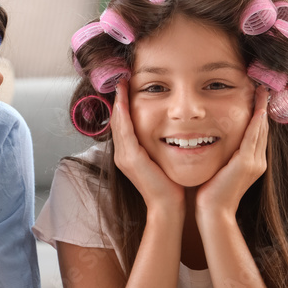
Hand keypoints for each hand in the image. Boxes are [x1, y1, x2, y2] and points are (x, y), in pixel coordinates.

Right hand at [110, 80, 184, 216]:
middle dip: (119, 99)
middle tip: (120, 79)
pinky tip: (124, 100)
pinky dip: (124, 114)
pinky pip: (124, 130)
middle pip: (117, 121)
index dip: (123, 105)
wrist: (168, 207)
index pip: (123, 124)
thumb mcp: (162, 160)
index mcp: (129, 154)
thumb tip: (169, 131)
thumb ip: (159, 146)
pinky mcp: (130, 159)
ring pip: (118, 123)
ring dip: (119, 102)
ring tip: (121, 84)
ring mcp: (124, 157)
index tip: (126, 87)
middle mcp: (122, 154)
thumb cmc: (170, 185)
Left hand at [195, 85, 268, 220]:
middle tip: (262, 88)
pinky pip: (253, 137)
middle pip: (262, 128)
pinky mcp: (246, 163)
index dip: (259, 114)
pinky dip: (255, 121)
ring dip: (261, 109)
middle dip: (262, 107)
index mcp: (253, 162)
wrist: (214, 212)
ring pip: (260, 129)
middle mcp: (258, 161)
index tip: (257, 96)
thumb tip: (213, 139)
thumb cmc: (211, 192)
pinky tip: (257, 109)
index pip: (257, 132)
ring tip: (261, 91)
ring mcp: (254, 162)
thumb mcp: (220, 168)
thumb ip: (223, 154)